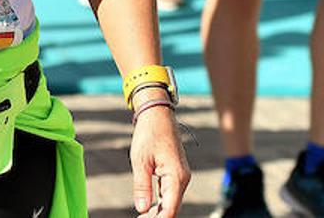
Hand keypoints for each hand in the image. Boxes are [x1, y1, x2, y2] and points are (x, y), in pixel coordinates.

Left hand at [130, 102, 189, 216]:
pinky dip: (160, 202)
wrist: (158, 116)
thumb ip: (142, 186)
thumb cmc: (149, 135)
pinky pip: (169, 193)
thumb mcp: (140, 161)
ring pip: (171, 201)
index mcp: (176, 177)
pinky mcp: (176, 174)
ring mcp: (181, 176)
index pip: (170, 208)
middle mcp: (182, 179)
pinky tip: (148, 208)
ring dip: (158, 211)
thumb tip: (142, 209)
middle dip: (157, 217)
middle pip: (172, 207)